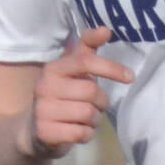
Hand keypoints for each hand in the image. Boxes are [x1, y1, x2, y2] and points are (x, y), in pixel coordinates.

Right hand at [28, 27, 129, 157]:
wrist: (34, 130)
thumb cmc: (61, 97)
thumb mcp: (71, 73)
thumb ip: (87, 51)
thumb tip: (106, 29)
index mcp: (54, 68)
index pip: (85, 62)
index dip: (110, 67)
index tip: (130, 76)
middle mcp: (45, 86)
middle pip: (93, 92)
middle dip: (102, 103)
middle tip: (95, 107)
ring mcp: (43, 109)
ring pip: (89, 114)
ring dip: (94, 121)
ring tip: (83, 120)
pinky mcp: (45, 132)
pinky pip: (82, 134)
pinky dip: (86, 135)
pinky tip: (77, 131)